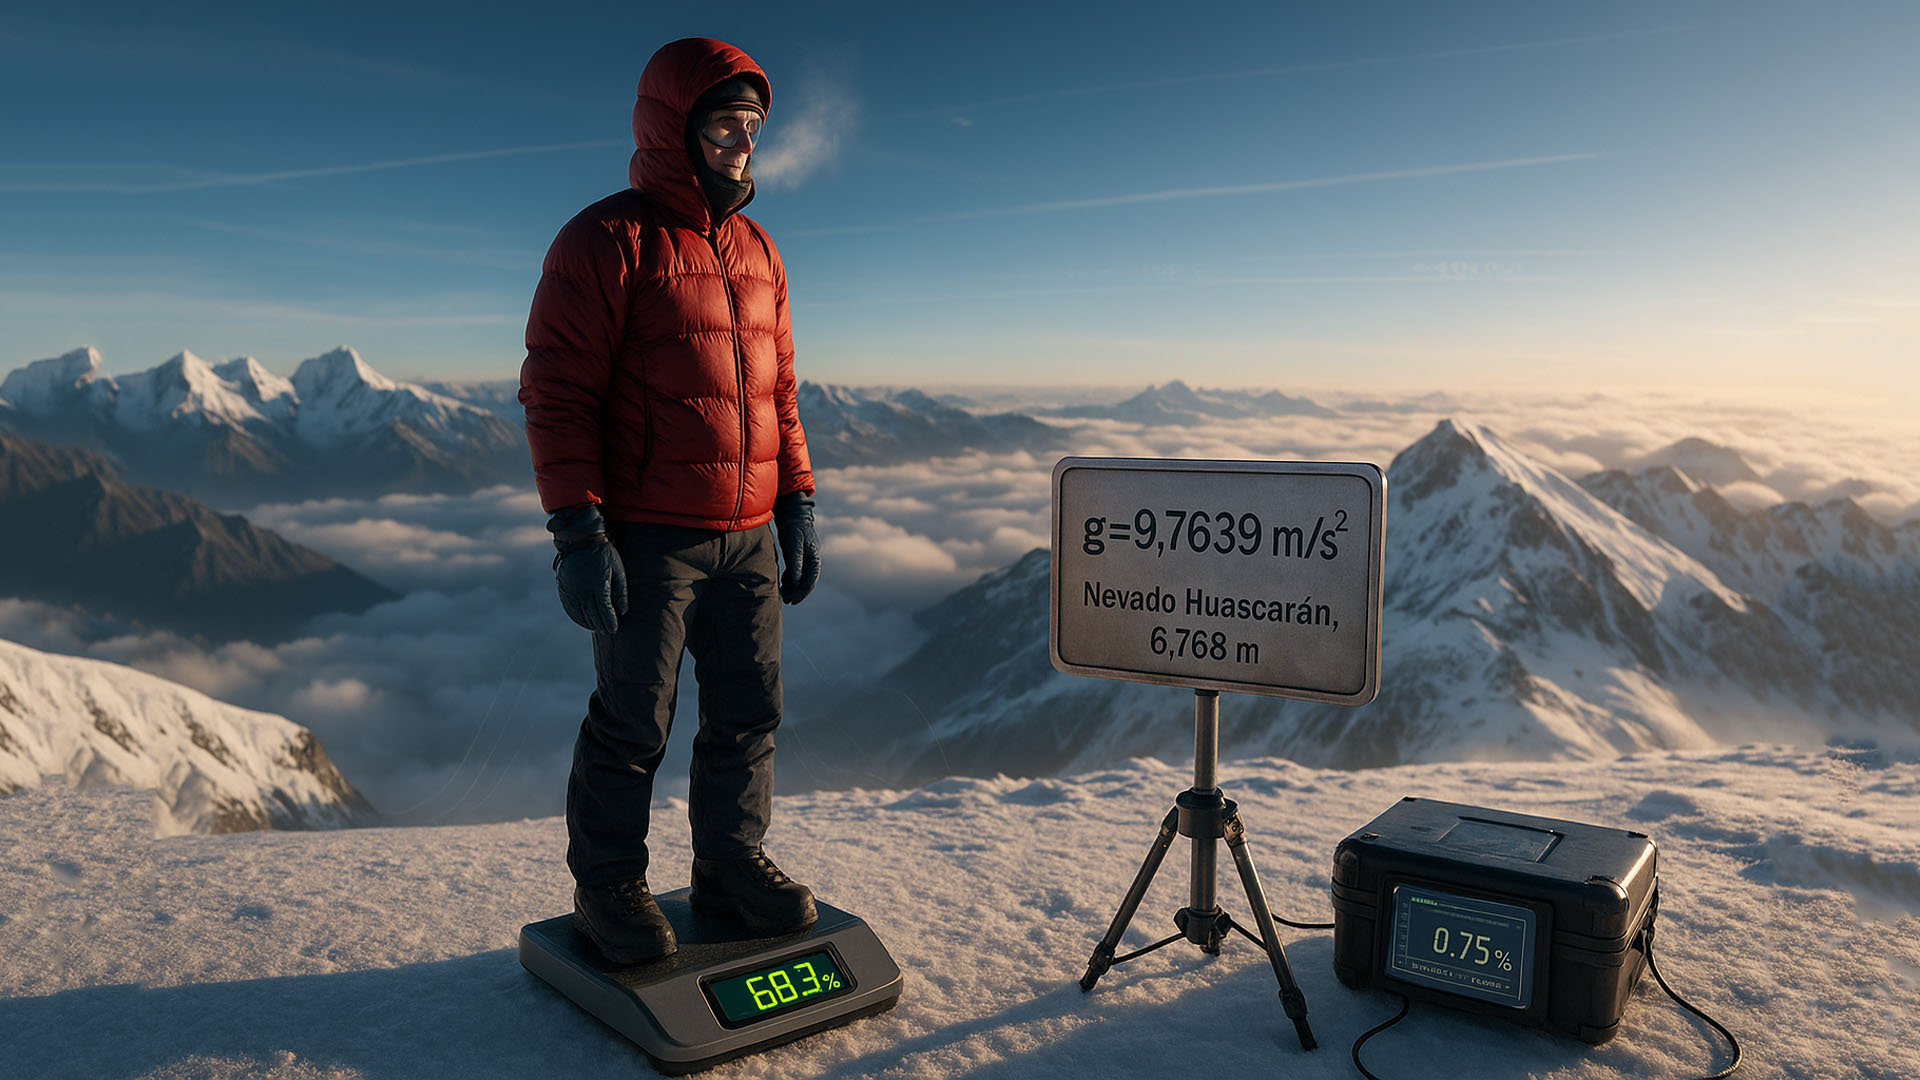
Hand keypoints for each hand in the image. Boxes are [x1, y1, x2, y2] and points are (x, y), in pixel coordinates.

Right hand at [548, 504, 627, 632]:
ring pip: (579, 613)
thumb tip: (623, 611)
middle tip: (608, 631)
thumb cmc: (604, 555)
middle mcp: (583, 588)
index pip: (604, 609)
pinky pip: (568, 607)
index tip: (614, 629)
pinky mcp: (563, 588)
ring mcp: (571, 589)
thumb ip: (621, 591)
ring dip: (588, 623)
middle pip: (591, 614)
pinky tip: (583, 621)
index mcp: (598, 584)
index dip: (609, 621)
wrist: (581, 540)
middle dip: (600, 625)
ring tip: (597, 628)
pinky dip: (576, 616)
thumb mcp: (618, 570)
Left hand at [771, 491, 820, 604]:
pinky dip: (791, 579)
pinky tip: (783, 583)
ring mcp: (806, 558)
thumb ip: (795, 563)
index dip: (802, 592)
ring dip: (794, 587)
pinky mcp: (799, 555)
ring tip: (784, 595)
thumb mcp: (793, 544)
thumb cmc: (794, 528)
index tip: (793, 601)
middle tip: (787, 602)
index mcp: (814, 559)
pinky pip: (796, 572)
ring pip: (801, 578)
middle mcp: (812, 560)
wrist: (792, 514)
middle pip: (807, 582)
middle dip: (798, 593)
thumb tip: (795, 581)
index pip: (810, 580)